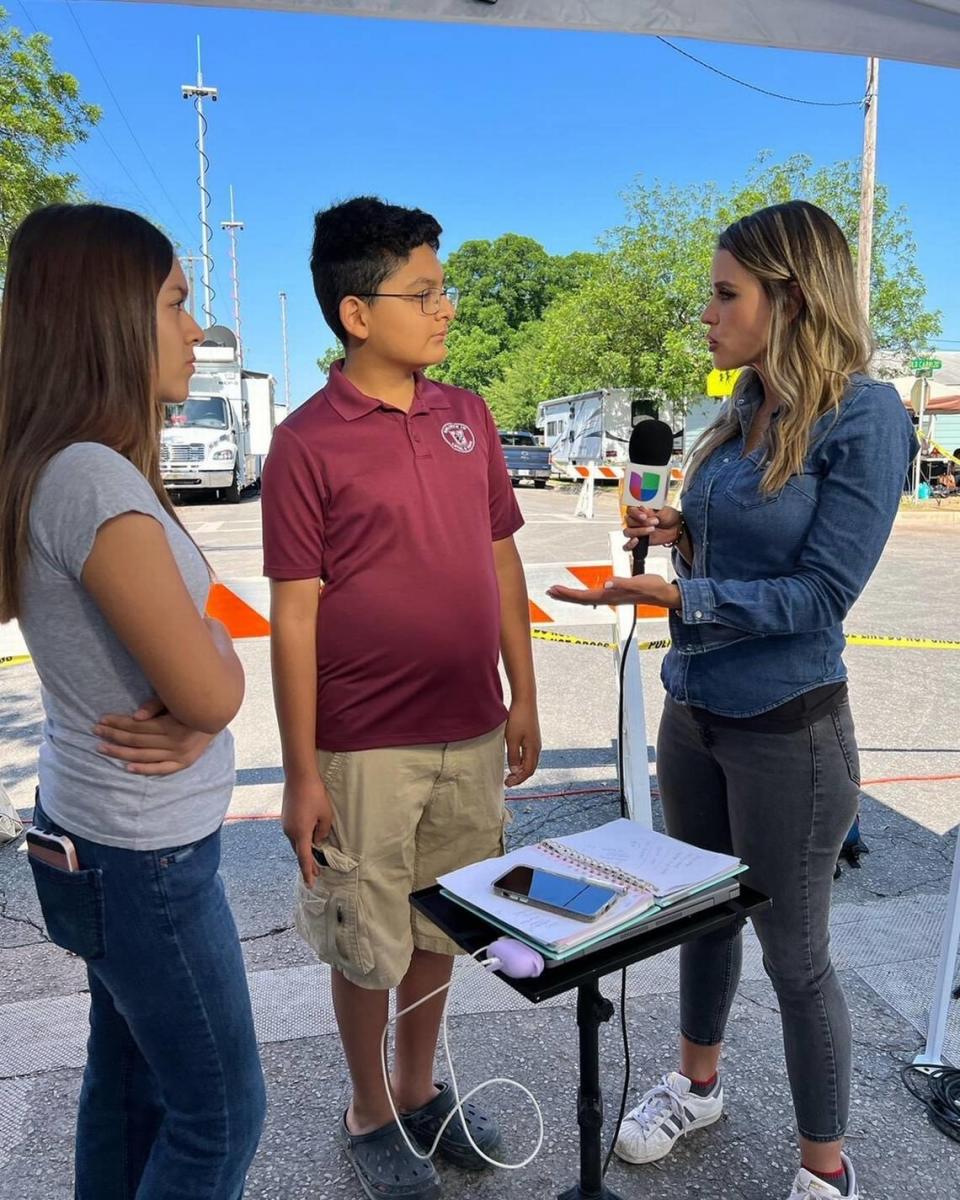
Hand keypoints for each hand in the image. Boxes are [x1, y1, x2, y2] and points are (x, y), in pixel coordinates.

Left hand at [95, 696, 213, 775]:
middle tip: (96, 731)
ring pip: (144, 756)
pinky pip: (160, 769)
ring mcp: (180, 755)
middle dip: (114, 735)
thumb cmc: (192, 702)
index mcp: (173, 726)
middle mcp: (176, 744)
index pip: (137, 727)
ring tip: (102, 748)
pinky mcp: (184, 763)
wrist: (218, 715)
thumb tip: (135, 716)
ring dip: (120, 753)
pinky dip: (143, 769)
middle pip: (137, 741)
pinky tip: (127, 767)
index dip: (118, 723)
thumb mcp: (175, 698)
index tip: (101, 719)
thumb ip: (156, 706)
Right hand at [282, 773, 333, 884]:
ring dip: (304, 849)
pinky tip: (308, 837)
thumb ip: (323, 831)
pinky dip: (301, 838)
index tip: (310, 884)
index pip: (304, 858)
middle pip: (299, 852)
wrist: (299, 776)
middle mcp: (290, 831)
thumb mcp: (326, 815)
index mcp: (300, 833)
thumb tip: (318, 840)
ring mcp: (285, 824)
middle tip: (316, 874)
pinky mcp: (285, 817)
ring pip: (296, 842)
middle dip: (308, 863)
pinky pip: (294, 833)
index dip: (308, 872)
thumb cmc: (315, 794)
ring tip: (314, 856)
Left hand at [504, 697, 540, 787]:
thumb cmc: (518, 719)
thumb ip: (513, 756)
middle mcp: (537, 747)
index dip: (518, 779)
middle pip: (530, 768)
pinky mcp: (532, 737)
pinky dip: (522, 761)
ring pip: (530, 761)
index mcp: (533, 749)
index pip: (527, 771)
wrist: (525, 700)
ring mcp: (535, 742)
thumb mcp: (512, 739)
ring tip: (510, 774)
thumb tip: (515, 772)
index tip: (507, 784)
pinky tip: (514, 760)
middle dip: (520, 777)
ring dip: (521, 770)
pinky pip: (528, 754)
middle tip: (508, 782)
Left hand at [547, 576, 681, 608]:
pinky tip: (580, 592)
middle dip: (564, 595)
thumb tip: (606, 583)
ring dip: (571, 595)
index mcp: (610, 595)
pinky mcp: (614, 593)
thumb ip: (623, 583)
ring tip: (558, 591)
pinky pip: (592, 595)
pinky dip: (582, 593)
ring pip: (585, 598)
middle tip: (549, 591)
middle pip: (581, 599)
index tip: (554, 589)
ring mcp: (610, 597)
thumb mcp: (639, 582)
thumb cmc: (652, 588)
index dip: (568, 594)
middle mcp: (608, 597)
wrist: (663, 594)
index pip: (584, 596)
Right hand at [623, 504, 681, 550]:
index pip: (630, 510)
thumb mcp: (663, 511)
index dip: (635, 513)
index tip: (645, 516)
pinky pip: (627, 546)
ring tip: (652, 530)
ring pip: (627, 532)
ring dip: (638, 531)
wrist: (677, 527)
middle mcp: (636, 520)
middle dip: (642, 522)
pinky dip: (629, 544)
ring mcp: (636, 531)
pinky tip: (636, 541)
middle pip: (629, 521)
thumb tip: (642, 509)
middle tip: (655, 522)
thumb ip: (652, 512)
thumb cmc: (669, 517)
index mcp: (640, 510)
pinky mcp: (639, 541)